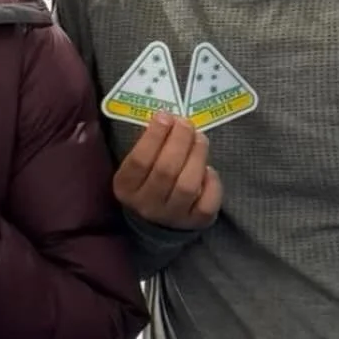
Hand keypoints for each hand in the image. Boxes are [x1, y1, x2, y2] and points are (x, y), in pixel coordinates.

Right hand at [112, 113, 221, 230]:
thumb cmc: (147, 179)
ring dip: (196, 156)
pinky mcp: (195, 223)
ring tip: (200, 138)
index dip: (154, 136)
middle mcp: (146, 204)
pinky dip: (211, 183)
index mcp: (126, 187)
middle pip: (166, 170)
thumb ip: (148, 144)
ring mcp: (172, 216)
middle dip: (179, 141)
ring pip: (187, 185)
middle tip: (186, 123)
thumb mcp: (136, 164)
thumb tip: (168, 117)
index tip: (165, 115)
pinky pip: (207, 203)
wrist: (157, 220)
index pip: (140, 160)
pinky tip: (208, 169)